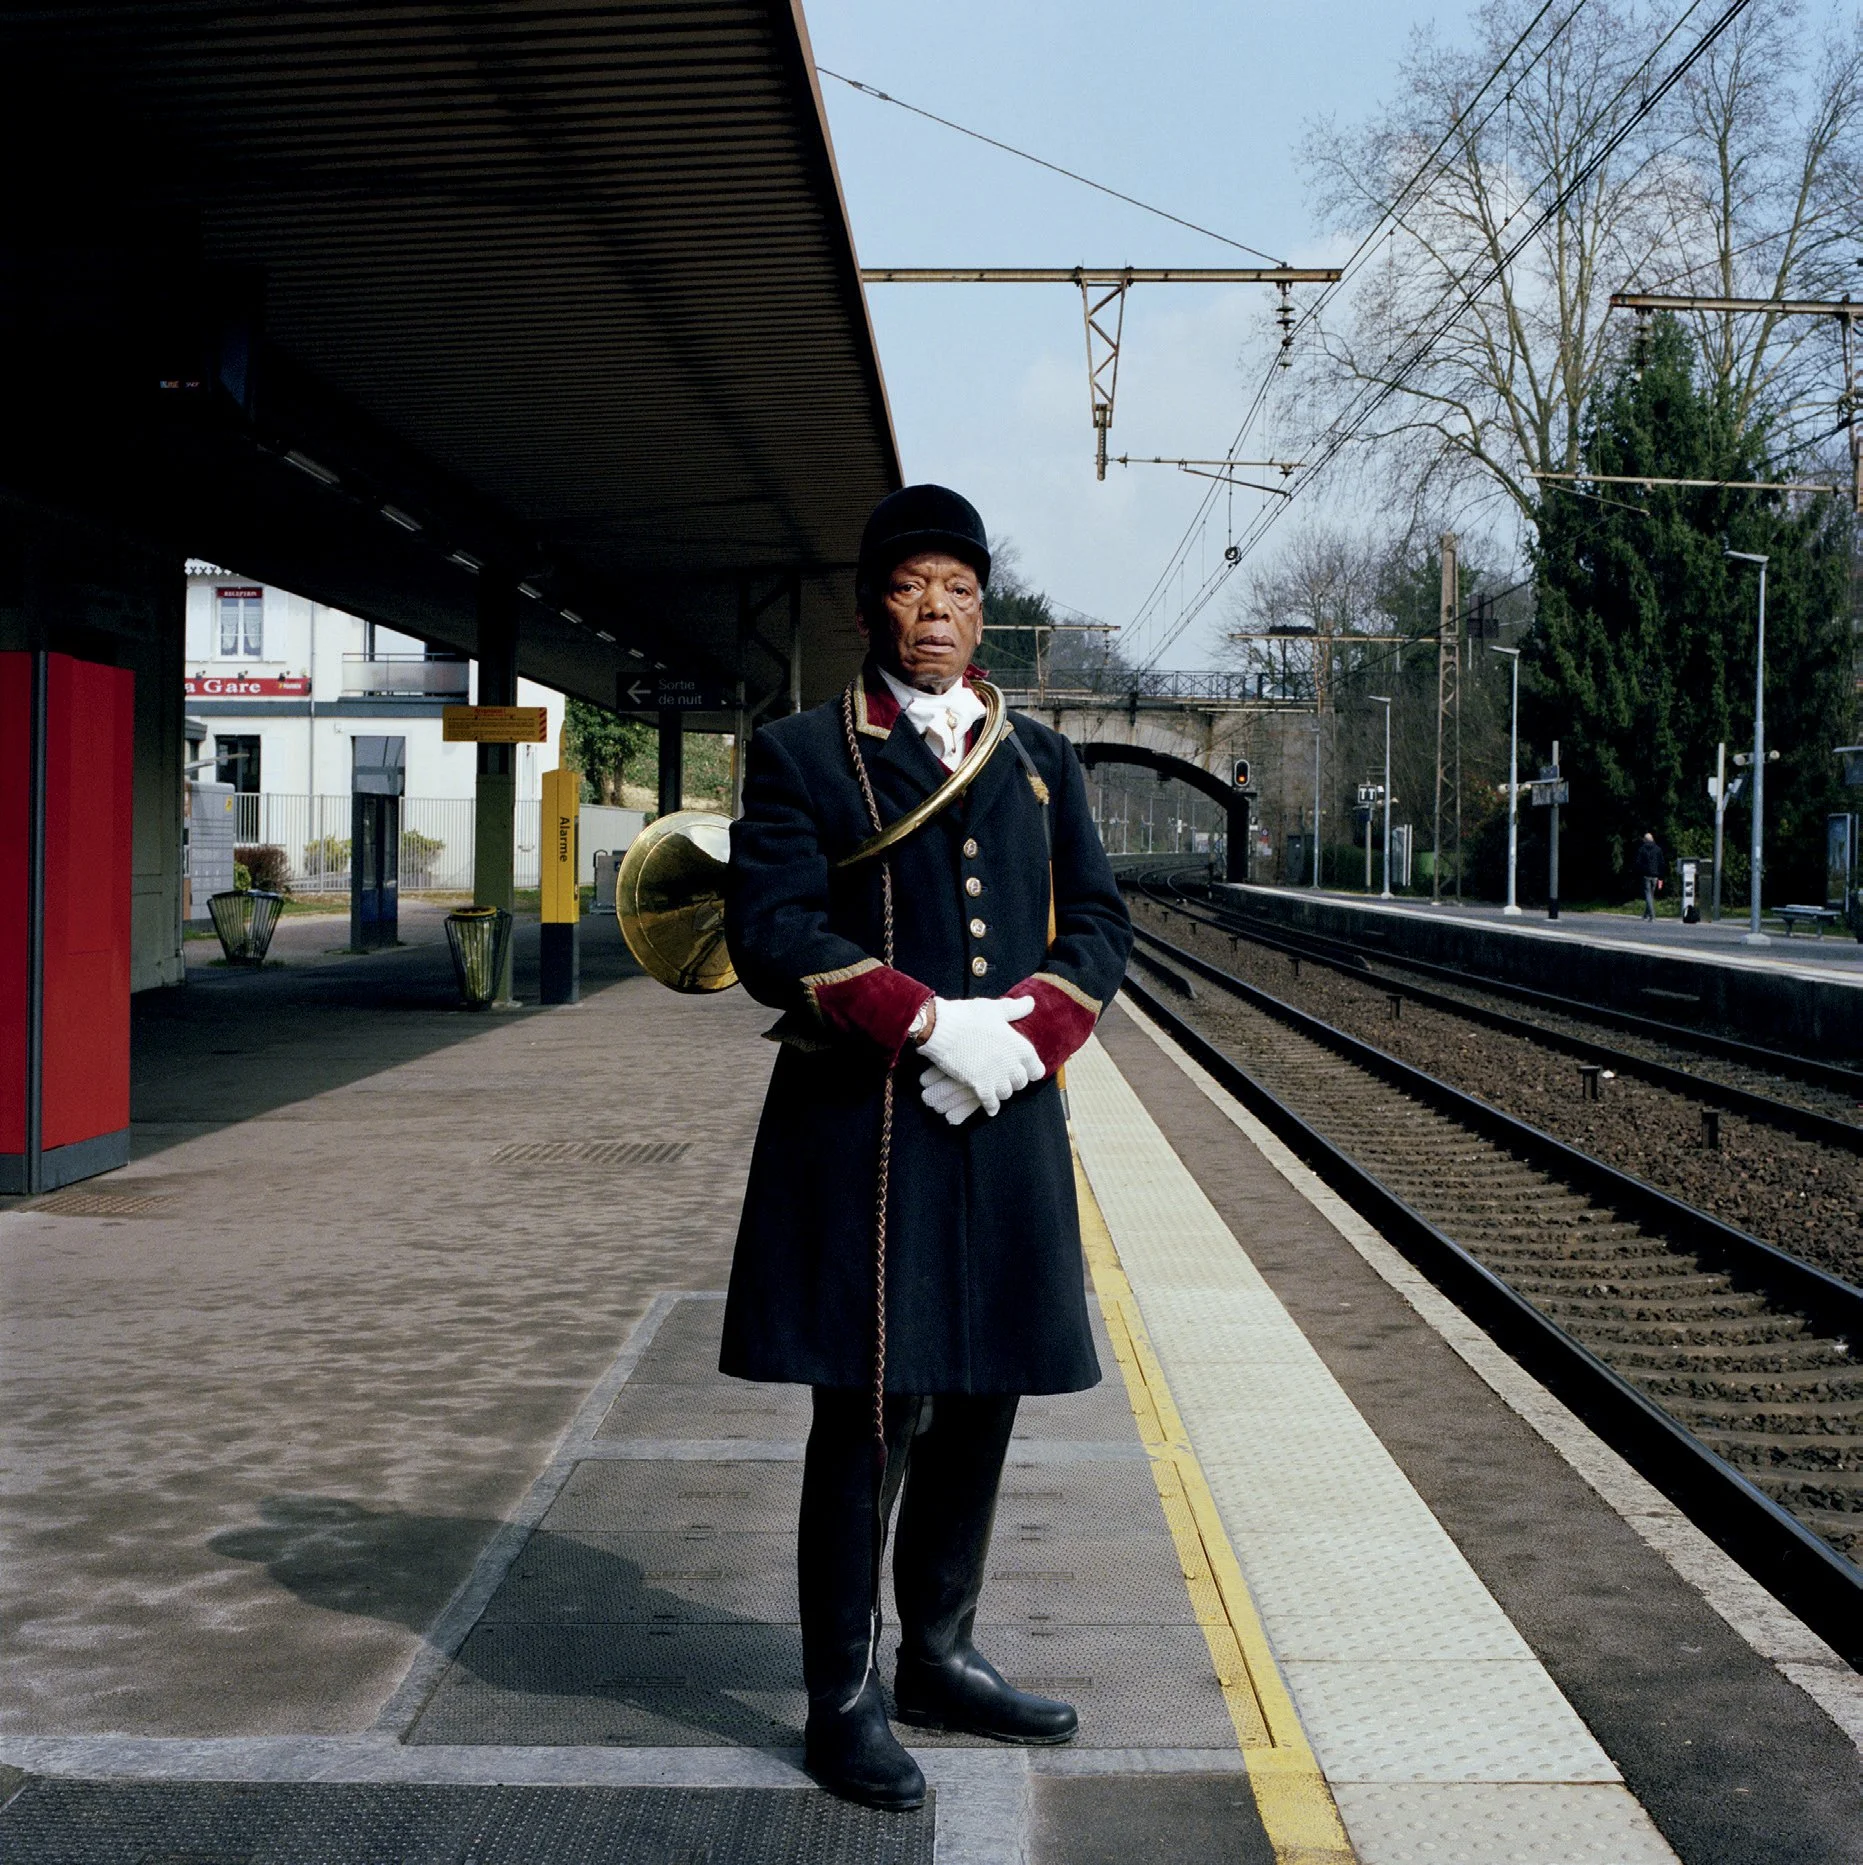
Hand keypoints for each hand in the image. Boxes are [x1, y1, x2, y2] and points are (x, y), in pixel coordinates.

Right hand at [918, 995, 1044, 1115]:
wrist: (944, 1028)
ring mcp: (996, 1077)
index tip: (1026, 1069)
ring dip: (1002, 1091)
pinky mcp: (979, 1086)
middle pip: (1021, 1082)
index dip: (1032, 1069)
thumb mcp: (996, 1009)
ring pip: (1007, 1093)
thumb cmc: (970, 1016)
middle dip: (1015, 1080)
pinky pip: (990, 1103)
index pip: (1037, 1069)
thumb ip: (1016, 1009)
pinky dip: (991, 1106)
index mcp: (1019, 1047)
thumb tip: (1031, 1003)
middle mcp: (1012, 1065)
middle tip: (1007, 1076)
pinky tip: (990, 1108)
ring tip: (996, 1087)